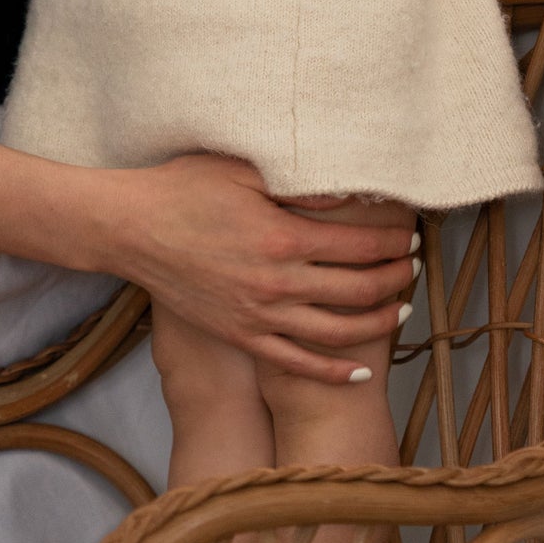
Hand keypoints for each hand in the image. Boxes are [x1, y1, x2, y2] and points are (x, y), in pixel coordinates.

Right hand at [105, 152, 417, 382]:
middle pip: (357, 289)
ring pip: (336, 331)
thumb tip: (350, 193)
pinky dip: (334, 371)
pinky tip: (361, 368)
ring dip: (377, 322)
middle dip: (395, 278)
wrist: (130, 228)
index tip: (411, 234)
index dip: (392, 241)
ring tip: (400, 309)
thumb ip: (298, 184)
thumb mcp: (241, 171)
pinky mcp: (240, 334)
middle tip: (413, 267)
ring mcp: (258, 314)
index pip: (358, 244)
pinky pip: (297, 362)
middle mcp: (276, 282)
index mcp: (282, 236)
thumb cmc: (182, 189)